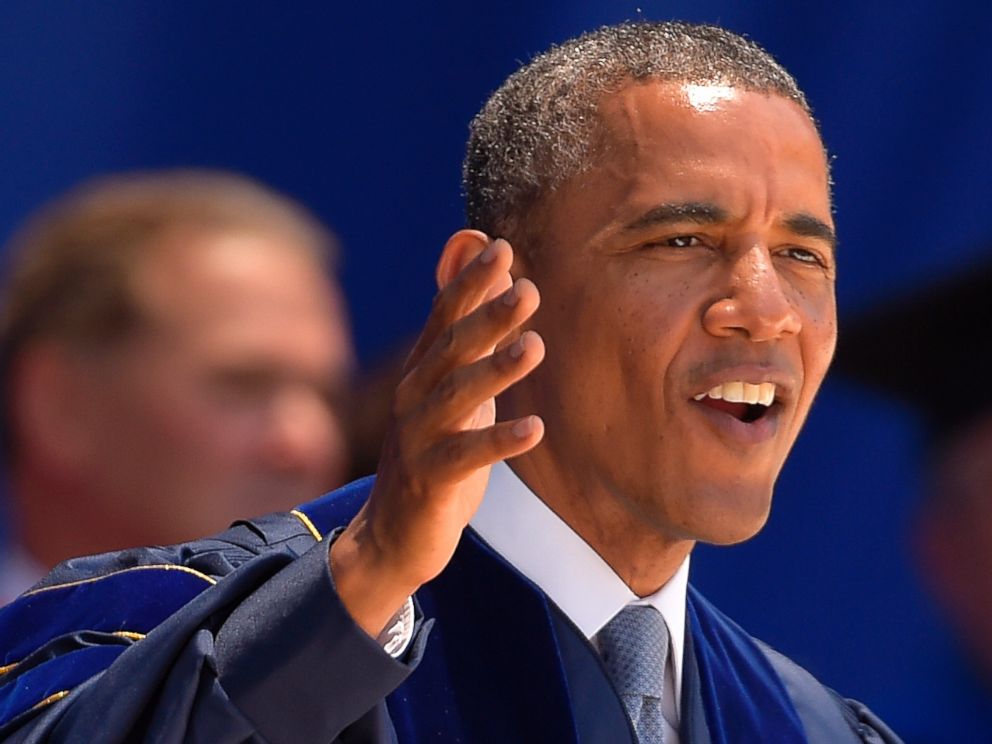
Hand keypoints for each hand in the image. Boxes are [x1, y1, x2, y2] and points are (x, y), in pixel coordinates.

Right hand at [330, 235, 544, 636]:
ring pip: (458, 398)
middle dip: (489, 317)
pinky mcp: (430, 481)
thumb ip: (467, 336)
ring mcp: (418, 439)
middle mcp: (413, 398)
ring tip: (535, 346)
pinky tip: (536, 429)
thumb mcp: (450, 390)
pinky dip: (500, 442)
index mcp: (421, 372)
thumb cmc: (435, 450)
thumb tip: (481, 276)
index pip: (443, 318)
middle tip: (529, 290)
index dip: (469, 283)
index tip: (501, 248)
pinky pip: (466, 458)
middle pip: (451, 350)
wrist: (392, 533)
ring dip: (496, 371)